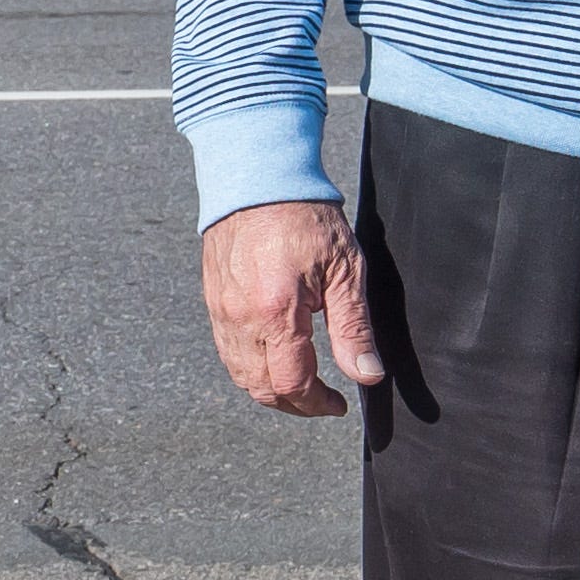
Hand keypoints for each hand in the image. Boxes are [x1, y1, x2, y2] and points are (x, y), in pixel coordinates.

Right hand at [199, 198, 385, 416]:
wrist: (258, 174)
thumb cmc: (306, 216)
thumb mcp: (344, 269)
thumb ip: (353, 329)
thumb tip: (367, 376)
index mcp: (276, 311)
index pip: (292, 384)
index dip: (317, 404)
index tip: (338, 404)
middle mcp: (241, 317)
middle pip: (260, 388)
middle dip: (293, 404)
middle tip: (320, 400)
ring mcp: (221, 309)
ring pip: (239, 373)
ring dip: (268, 388)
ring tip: (298, 383)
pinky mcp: (212, 298)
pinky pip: (226, 349)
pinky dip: (249, 365)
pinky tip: (272, 355)